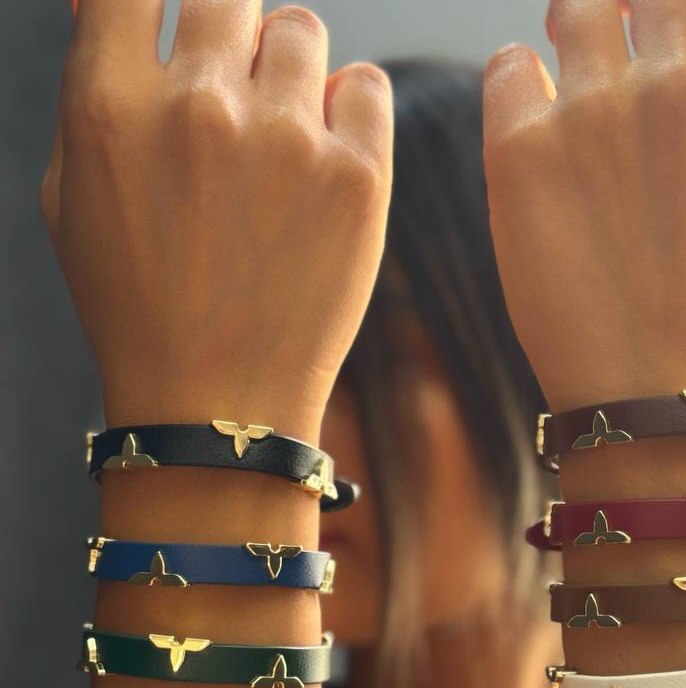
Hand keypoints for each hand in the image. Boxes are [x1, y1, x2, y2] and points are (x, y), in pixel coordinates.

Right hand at [41, 1, 392, 429]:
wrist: (216, 405)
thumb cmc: (140, 307)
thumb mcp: (75, 198)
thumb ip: (93, 93)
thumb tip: (112, 10)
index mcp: (112, 106)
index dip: (162, 6)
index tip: (176, 32)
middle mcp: (199, 108)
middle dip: (227, 40)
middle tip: (232, 104)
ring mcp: (285, 141)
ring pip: (300, 31)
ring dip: (289, 76)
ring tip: (280, 150)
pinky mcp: (357, 178)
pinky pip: (366, 86)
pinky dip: (349, 111)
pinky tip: (326, 163)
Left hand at [483, 0, 685, 409]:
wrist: (657, 393)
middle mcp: (685, 81)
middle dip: (636, 6)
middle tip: (616, 39)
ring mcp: (600, 110)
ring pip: (576, 8)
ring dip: (574, 30)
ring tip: (569, 78)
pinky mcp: (523, 148)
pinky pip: (508, 68)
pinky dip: (516, 82)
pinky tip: (528, 127)